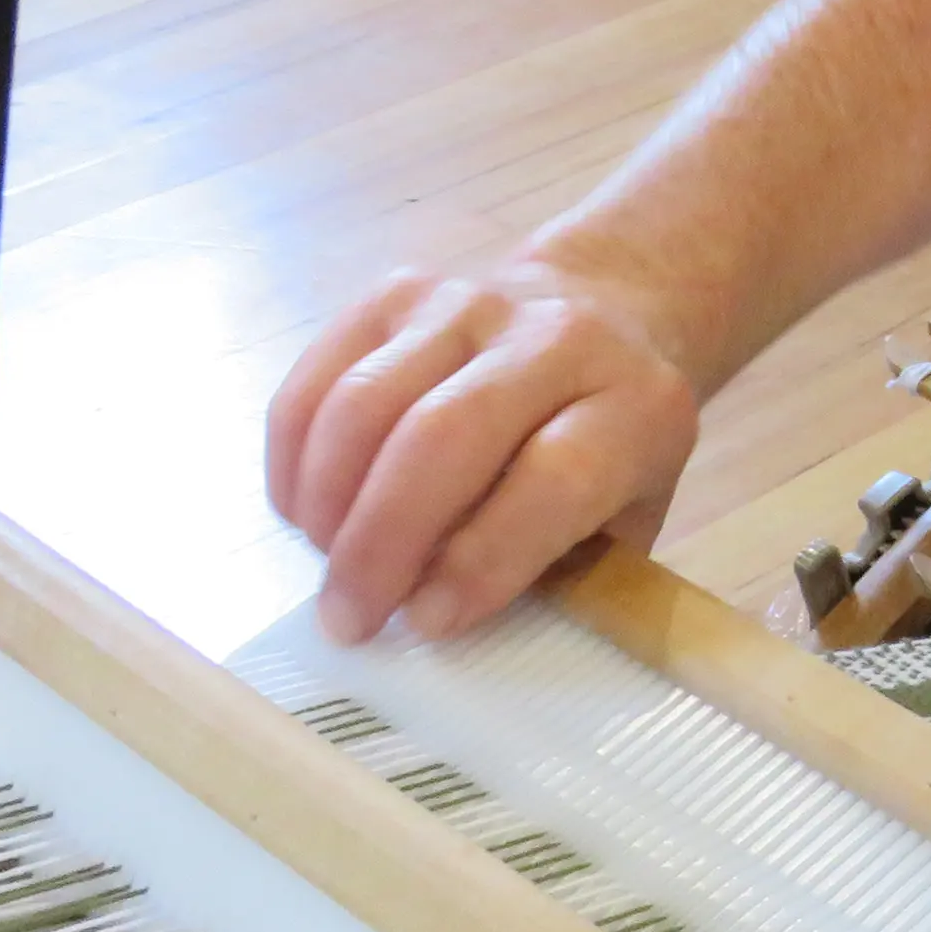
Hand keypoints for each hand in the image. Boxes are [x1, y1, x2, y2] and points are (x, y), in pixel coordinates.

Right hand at [265, 261, 701, 644]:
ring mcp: (471, 303)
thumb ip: (558, 575)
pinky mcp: (398, 294)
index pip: (556, 477)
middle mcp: (559, 339)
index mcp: (637, 406)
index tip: (428, 624)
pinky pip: (319, 379)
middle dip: (380, 544)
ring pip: (367, 404)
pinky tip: (306, 514)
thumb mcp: (624, 518)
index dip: (484, 558)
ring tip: (328, 570)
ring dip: (327, 504)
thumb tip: (451, 637)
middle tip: (348, 621)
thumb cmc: (608, 449)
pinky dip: (293, 458)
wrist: (605, 315)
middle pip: (444, 436)